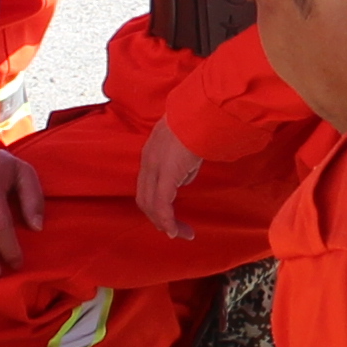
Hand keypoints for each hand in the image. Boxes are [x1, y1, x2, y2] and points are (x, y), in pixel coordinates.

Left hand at [132, 116, 206, 242]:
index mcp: (151, 152)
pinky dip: (167, 221)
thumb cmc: (200, 124)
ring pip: (151, 205)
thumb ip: (182, 164)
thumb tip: (183, 179)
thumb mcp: (187, 146)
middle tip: (174, 231)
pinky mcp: (166, 174)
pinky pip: (162, 204)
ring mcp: (154, 167)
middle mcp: (148, 161)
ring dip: (165, 223)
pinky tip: (176, 230)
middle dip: (158, 219)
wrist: (202, 112)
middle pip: (144, 199)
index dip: (155, 204)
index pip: (146, 185)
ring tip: (181, 234)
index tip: (169, 217)